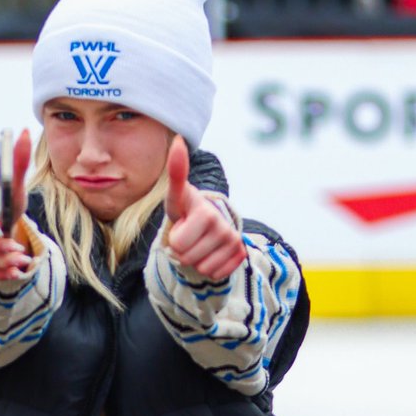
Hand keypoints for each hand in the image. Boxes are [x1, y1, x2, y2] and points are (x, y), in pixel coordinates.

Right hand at [0, 128, 32, 278]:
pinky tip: (17, 272)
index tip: (0, 227)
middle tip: (18, 250)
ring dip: (3, 262)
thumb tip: (26, 132)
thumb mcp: (15, 184)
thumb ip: (18, 162)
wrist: (3, 218)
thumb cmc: (7, 199)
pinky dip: (1, 273)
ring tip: (23, 261)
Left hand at [164, 136, 245, 279]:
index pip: (177, 244)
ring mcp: (235, 242)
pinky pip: (215, 274)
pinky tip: (210, 253)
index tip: (183, 224)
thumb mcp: (176, 196)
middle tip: (189, 236)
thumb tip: (177, 140)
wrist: (208, 225)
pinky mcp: (240, 255)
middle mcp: (224, 227)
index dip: (174, 238)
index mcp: (206, 213)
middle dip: (183, 250)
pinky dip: (209, 268)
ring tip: (199, 243)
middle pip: (187, 258)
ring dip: (195, 259)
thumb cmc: (187, 210)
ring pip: (201, 268)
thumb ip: (176, 173)